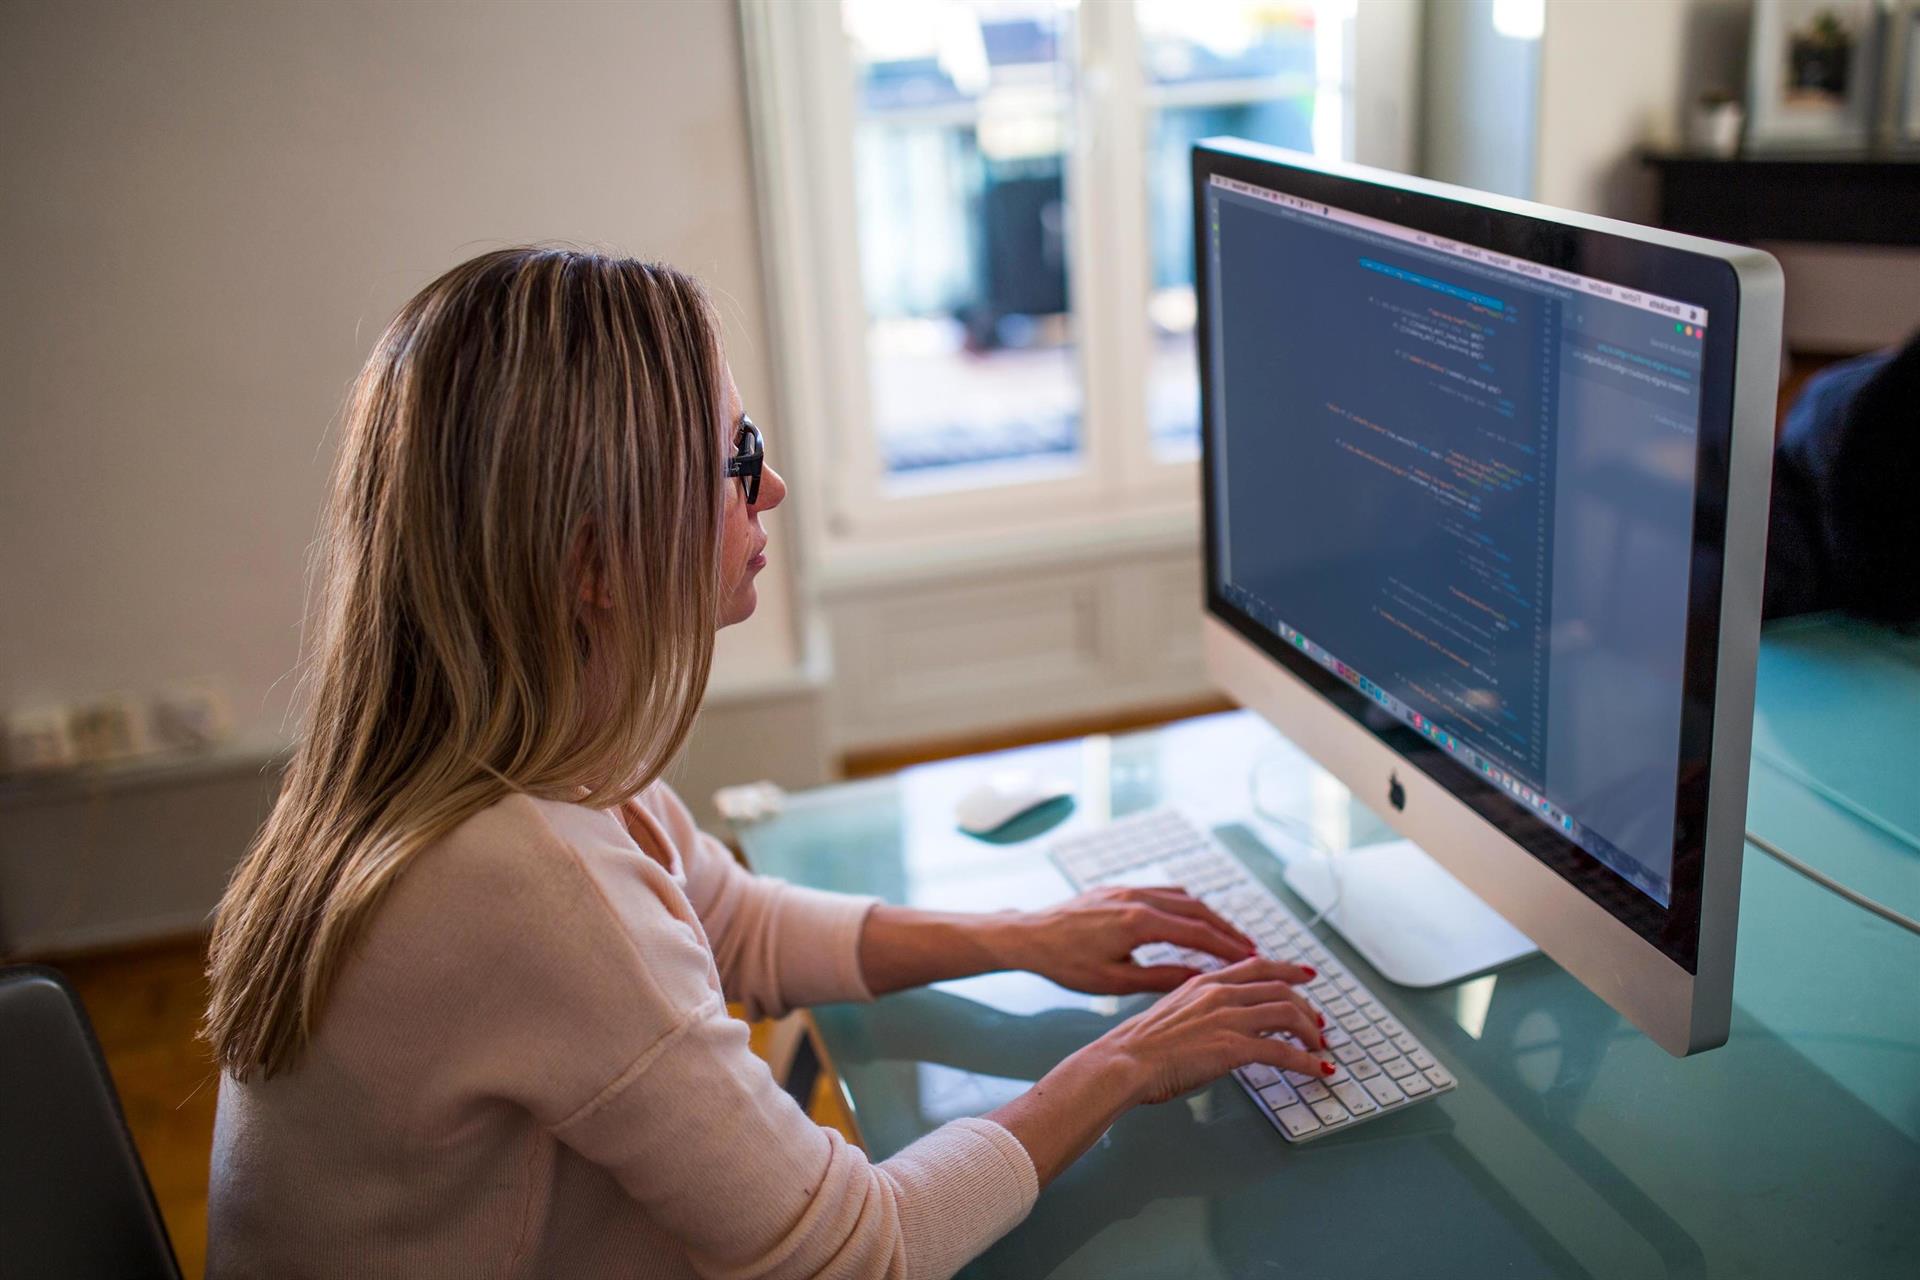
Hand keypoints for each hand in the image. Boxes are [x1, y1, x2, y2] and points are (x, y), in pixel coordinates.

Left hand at [1000, 885, 1259, 995]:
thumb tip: (1200, 979)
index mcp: (1138, 921)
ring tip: (1229, 937)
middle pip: (1197, 909)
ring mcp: (1127, 889)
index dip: (1228, 947)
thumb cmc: (1065, 964)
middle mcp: (1137, 898)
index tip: (1252, 959)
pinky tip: (1193, 918)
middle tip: (1252, 949)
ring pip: (1182, 897)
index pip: (1197, 932)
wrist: (1028, 936)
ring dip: (1209, 915)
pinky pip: (1163, 891)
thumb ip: (1162, 977)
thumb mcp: (1116, 981)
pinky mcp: (1118, 889)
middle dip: (1227, 930)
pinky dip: (1186, 904)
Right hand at [1095, 955, 1329, 1104]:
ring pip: (1288, 1014)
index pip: (1257, 966)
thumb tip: (1216, 1026)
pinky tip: (1316, 1071)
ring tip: (1319, 1048)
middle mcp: (1219, 993)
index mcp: (1204, 983)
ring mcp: (1228, 1018)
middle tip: (1318, 1024)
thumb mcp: (1171, 1013)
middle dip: (1307, 1007)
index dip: (1287, 969)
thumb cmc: (1138, 1047)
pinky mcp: (1232, 1047)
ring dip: (1311, 1033)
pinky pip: (1283, 1051)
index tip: (1304, 974)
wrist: (1124, 1061)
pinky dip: (1306, 1062)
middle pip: (1281, 988)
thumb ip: (1198, 1012)